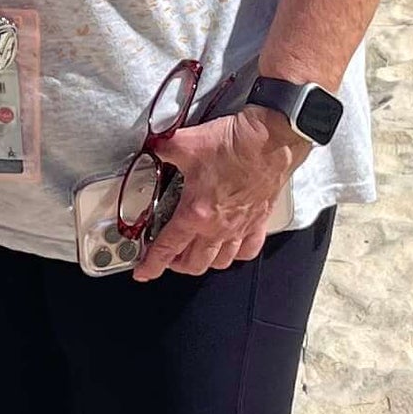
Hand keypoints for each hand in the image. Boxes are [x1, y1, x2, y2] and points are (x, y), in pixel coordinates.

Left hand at [131, 110, 303, 281]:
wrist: (270, 141)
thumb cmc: (235, 145)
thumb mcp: (186, 143)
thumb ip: (164, 149)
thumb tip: (154, 146)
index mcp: (195, 212)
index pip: (167, 248)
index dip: (150, 265)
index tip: (142, 272)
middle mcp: (217, 227)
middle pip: (193, 264)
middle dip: (176, 265)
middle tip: (168, 258)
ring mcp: (240, 227)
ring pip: (220, 262)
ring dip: (204, 262)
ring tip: (195, 255)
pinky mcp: (259, 222)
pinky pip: (247, 250)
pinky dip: (236, 254)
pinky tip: (230, 248)